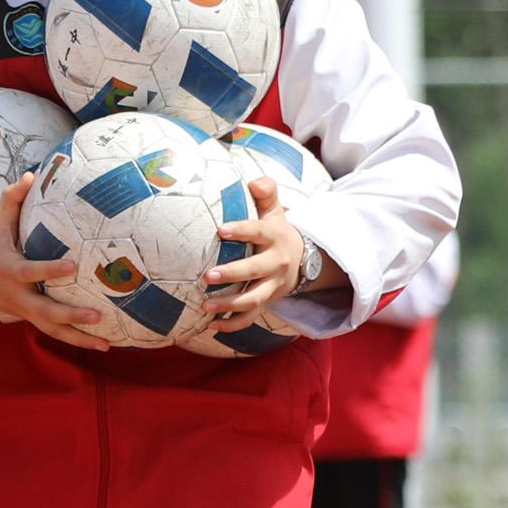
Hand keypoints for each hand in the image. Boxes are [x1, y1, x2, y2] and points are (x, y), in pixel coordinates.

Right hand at [0, 173, 108, 351]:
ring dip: (77, 338)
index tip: (73, 266)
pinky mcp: (27, 317)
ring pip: (50, 329)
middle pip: (43, 311)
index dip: (50, 270)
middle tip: (97, 314)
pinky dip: (74, 339)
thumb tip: (30, 175)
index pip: (31, 272)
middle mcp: (16, 295)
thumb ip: (11, 201)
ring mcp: (22, 310)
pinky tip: (100, 343)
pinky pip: (51, 331)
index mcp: (9, 270)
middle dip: (70, 315)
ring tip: (105, 344)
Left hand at [201, 176, 343, 329]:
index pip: (258, 232)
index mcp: (275, 238)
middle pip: (255, 270)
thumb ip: (267, 194)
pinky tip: (211, 325)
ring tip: (204, 305)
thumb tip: (255, 182)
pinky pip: (251, 318)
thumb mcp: (276, 212)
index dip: (241, 230)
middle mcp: (276, 263)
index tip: (221, 230)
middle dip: (232, 274)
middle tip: (207, 276)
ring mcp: (272, 286)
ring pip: (253, 299)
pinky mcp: (268, 302)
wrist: (303, 261)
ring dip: (229, 304)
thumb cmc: (276, 232)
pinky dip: (232, 325)